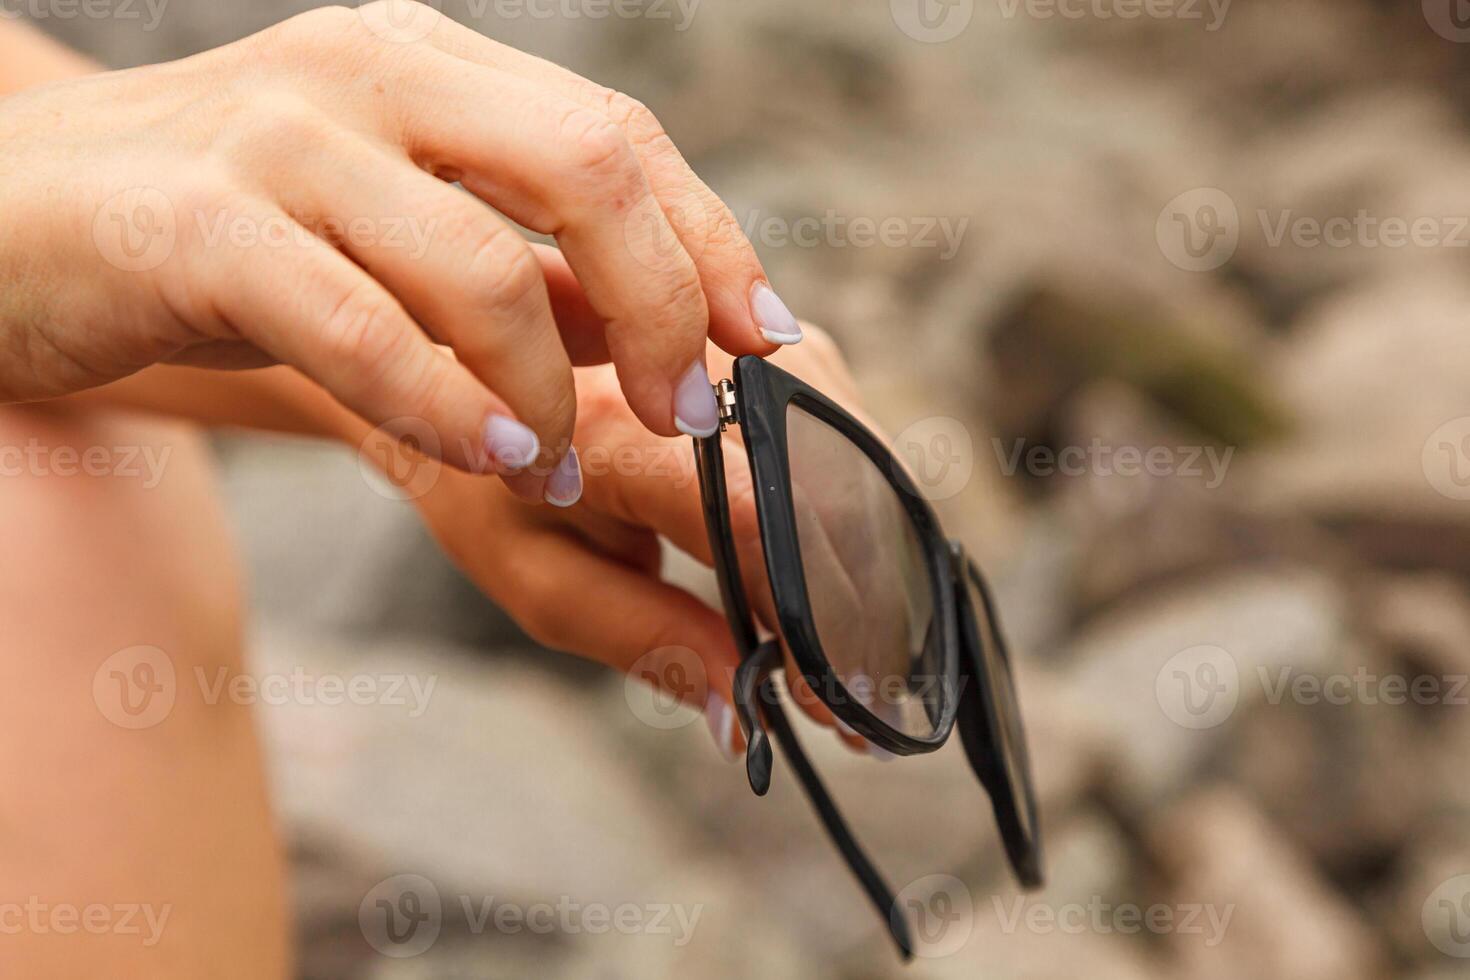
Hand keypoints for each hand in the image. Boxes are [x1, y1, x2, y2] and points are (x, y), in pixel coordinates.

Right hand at [0, 2, 803, 503]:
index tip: (769, 339)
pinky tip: (491, 460)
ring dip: (553, 391)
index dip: (712, 241)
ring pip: (482, 264)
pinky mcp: (199, 226)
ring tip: (567, 465)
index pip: (618, 137)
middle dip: (668, 304)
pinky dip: (446, 408)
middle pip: (588, 166)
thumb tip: (647, 340)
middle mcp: (368, 75)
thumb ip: (510, 265)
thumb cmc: (215, 234)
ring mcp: (281, 138)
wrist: (6, 220)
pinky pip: (363, 327)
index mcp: (428, 65)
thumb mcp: (380, 222)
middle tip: (692, 414)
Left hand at [408, 326, 878, 757]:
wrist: (464, 370)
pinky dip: (854, 506)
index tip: (825, 698)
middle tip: (858, 701)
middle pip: (814, 488)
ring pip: (845, 452)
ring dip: (866, 558)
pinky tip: (846, 575)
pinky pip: (839, 426)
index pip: (747, 515)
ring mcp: (733, 341)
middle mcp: (684, 366)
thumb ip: (642, 640)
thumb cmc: (491, 483)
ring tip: (858, 650)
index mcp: (611, 431)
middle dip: (849, 606)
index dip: (800, 613)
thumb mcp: (538, 578)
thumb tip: (742, 714)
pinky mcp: (761, 339)